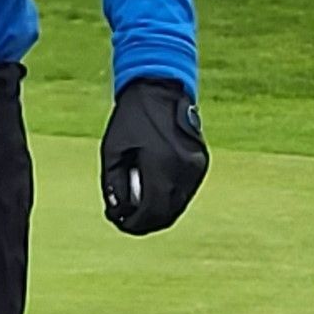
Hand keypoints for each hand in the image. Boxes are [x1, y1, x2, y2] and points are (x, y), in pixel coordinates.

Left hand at [101, 78, 208, 235]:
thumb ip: (114, 184)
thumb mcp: (113, 151)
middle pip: (167, 213)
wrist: (161, 88)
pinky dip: (171, 197)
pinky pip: (186, 191)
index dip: (135, 224)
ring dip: (160, 212)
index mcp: (161, 166)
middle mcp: (184, 170)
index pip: (151, 211)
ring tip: (140, 210)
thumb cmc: (132, 118)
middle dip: (147, 222)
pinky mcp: (201, 163)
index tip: (121, 224)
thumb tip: (118, 212)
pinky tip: (156, 194)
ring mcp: (196, 167)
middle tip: (129, 222)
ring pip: (179, 204)